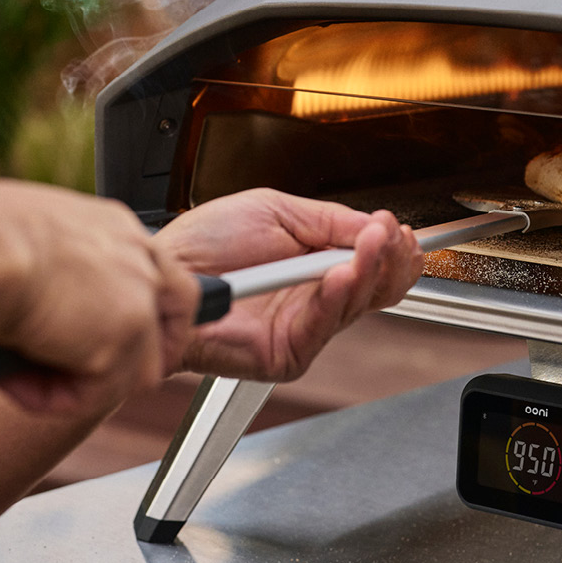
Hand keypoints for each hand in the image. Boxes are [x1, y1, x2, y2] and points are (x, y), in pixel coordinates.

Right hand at [0, 179, 198, 416]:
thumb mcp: (24, 242)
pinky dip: (54, 397)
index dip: (148, 308)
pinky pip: (97, 394)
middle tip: (107, 379)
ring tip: (25, 373)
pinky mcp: (126, 336)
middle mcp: (136, 254)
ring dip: (85, 382)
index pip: (158, 269)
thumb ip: (52, 270)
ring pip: (137, 367)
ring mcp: (138, 294)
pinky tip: (17, 377)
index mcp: (111, 226)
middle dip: (151, 351)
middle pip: (180, 309)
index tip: (125, 337)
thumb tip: (40, 305)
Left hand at [154, 188, 423, 381]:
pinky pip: (323, 325)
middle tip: (390, 235)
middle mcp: (316, 298)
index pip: (373, 262)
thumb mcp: (275, 210)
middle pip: (377, 287)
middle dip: (390, 258)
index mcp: (317, 263)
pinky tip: (341, 274)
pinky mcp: (287, 352)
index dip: (392, 248)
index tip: (395, 228)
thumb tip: (374, 225)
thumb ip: (329, 219)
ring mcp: (304, 327)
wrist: (166, 272)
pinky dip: (336, 296)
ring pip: (357, 303)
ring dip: (368, 269)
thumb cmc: (205, 243)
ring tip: (371, 244)